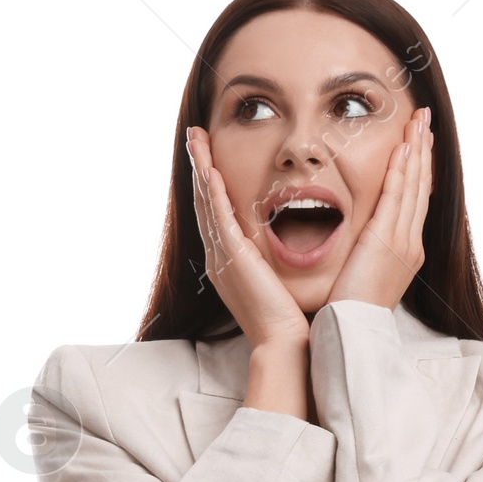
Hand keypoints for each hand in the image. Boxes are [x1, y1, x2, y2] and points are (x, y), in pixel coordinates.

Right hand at [186, 129, 307, 349]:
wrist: (283, 344)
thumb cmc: (287, 319)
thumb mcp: (274, 282)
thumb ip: (270, 261)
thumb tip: (286, 244)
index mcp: (227, 264)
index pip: (215, 214)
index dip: (209, 183)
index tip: (209, 156)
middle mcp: (218, 259)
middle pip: (203, 203)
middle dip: (198, 167)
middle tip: (195, 136)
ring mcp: (221, 259)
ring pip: (206, 204)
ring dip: (200, 169)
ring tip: (196, 139)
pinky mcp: (232, 259)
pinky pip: (218, 218)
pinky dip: (213, 192)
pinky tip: (210, 169)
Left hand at [323, 106, 431, 310]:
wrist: (352, 332)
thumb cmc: (351, 311)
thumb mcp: (364, 275)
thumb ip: (367, 252)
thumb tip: (361, 238)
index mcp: (407, 252)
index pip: (416, 200)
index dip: (419, 169)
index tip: (419, 143)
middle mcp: (411, 243)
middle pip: (421, 187)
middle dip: (424, 150)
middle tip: (424, 120)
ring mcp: (402, 241)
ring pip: (414, 186)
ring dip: (417, 149)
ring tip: (419, 121)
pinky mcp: (387, 241)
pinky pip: (396, 196)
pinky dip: (402, 169)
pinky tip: (404, 146)